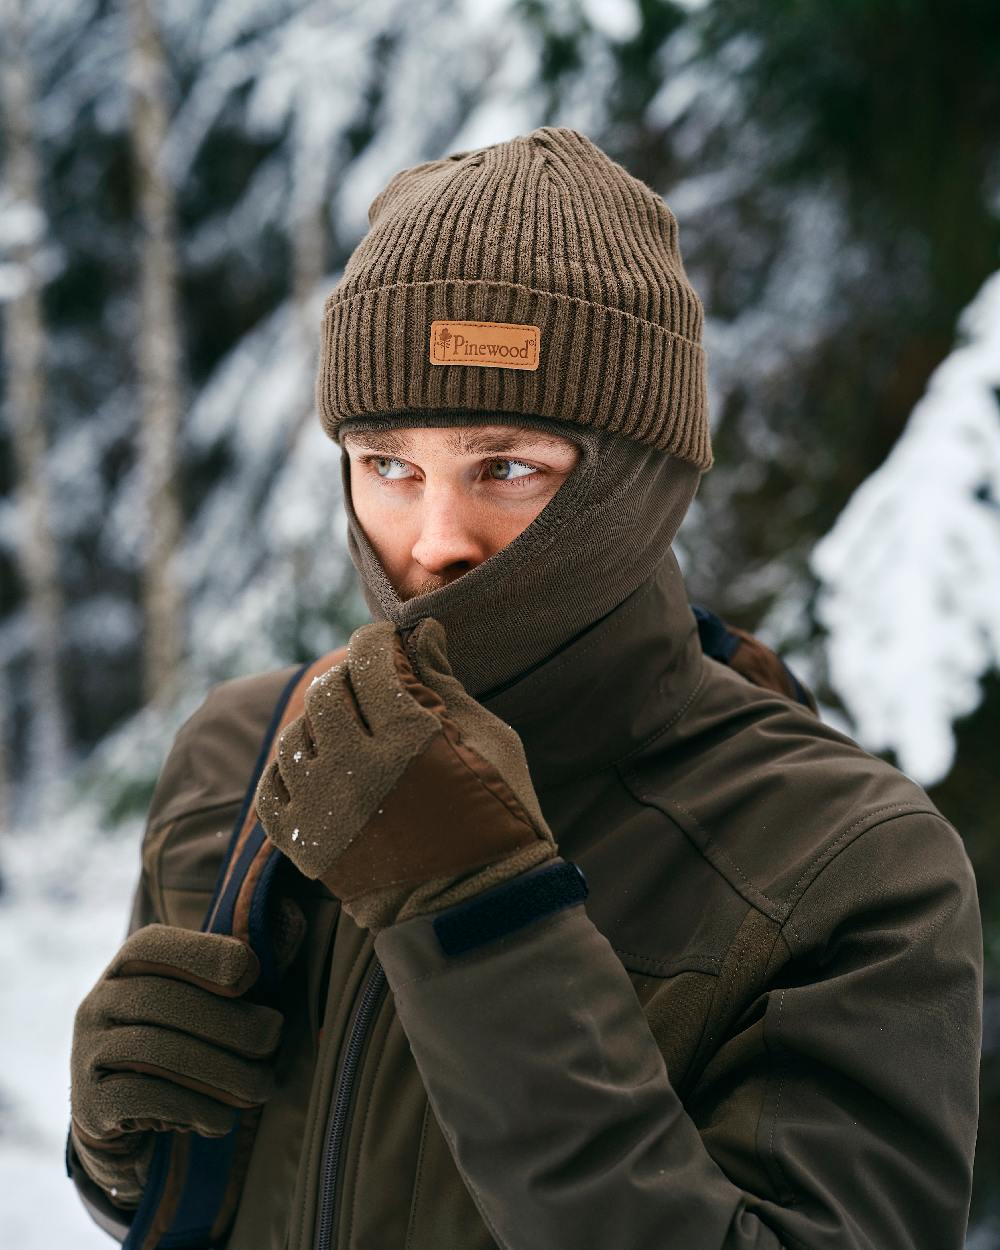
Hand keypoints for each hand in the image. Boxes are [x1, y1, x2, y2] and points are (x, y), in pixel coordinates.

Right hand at [69, 914, 300, 1207]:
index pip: (154, 945)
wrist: (123, 1110)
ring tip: (261, 1088)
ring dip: (222, 1071)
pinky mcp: (88, 1105)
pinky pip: (141, 1098)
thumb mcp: (201, 998)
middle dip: (230, 1022)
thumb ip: (231, 974)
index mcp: (128, 964)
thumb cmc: (181, 1037)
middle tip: (273, 1040)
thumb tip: (279, 943)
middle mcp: (98, 1002)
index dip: (204, 954)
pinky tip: (221, 1118)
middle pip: (164, 1002)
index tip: (250, 975)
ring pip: (157, 1052)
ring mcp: (87, 1053)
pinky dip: (192, 1107)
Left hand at [254, 617, 556, 931]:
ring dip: (316, 722)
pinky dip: (287, 768)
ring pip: (293, 738)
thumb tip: (421, 633)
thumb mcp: (490, 741)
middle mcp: (357, 769)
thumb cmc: (497, 817)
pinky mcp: (308, 846)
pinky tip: (314, 762)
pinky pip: (272, 790)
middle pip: (326, 694)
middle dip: (345, 677)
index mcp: (410, 738)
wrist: (476, 909)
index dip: (374, 642)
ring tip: (343, 726)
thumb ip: (445, 684)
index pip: (370, 663)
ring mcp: (325, 811)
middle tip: (367, 682)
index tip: (382, 640)